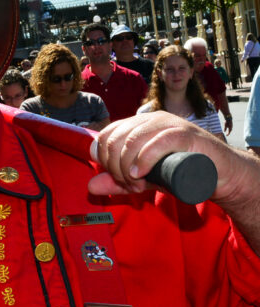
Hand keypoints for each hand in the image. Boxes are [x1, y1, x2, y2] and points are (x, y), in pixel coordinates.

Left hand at [87, 111, 249, 204]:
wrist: (217, 175)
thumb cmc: (179, 172)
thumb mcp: (142, 178)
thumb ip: (117, 182)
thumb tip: (90, 186)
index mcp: (138, 124)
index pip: (106, 135)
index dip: (104, 160)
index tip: (117, 179)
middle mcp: (150, 120)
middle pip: (116, 140)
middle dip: (116, 168)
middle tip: (130, 185)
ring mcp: (169, 124)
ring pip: (133, 141)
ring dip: (128, 168)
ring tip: (139, 184)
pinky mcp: (186, 134)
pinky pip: (158, 142)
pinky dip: (144, 160)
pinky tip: (141, 174)